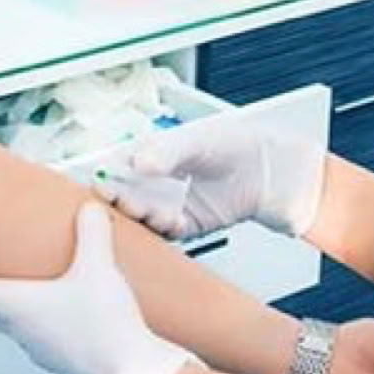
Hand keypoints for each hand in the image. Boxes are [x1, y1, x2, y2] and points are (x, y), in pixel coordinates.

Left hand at [0, 204, 194, 373]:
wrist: (133, 372)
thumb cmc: (106, 326)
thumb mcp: (99, 266)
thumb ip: (92, 233)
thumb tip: (88, 210)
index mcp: (15, 306)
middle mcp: (20, 330)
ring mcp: (39, 349)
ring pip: (9, 325)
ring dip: (5, 307)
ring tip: (18, 286)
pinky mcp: (61, 360)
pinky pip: (37, 337)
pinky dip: (35, 321)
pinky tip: (59, 311)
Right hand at [99, 122, 326, 239]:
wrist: (273, 170)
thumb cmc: (237, 144)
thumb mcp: (198, 140)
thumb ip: (167, 152)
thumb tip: (139, 163)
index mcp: (154, 156)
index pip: (120, 167)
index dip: (108, 176)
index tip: (101, 182)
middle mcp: (159, 182)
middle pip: (126, 195)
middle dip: (119, 199)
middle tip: (116, 200)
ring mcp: (172, 204)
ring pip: (143, 217)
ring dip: (140, 216)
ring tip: (144, 210)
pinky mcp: (188, 225)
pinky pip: (167, 233)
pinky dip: (165, 230)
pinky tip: (171, 221)